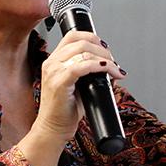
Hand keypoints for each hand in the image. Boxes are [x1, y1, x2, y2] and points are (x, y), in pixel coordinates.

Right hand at [31, 30, 125, 144]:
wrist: (53, 128)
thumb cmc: (65, 110)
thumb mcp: (78, 85)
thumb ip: (89, 72)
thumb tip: (110, 67)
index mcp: (54, 61)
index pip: (72, 36)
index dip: (92, 37)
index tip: (105, 48)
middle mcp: (51, 63)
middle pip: (80, 41)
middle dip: (103, 49)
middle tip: (113, 61)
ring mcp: (54, 72)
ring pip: (83, 52)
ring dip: (105, 58)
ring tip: (114, 68)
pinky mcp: (59, 83)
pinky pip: (82, 67)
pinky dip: (99, 66)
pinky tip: (109, 71)